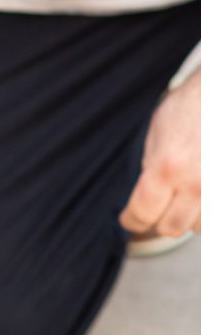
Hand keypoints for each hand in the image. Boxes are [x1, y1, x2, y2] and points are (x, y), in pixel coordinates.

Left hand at [120, 69, 200, 239]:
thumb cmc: (192, 107)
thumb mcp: (157, 134)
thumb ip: (151, 168)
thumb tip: (147, 195)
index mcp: (167, 168)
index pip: (143, 213)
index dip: (132, 221)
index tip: (131, 221)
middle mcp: (196, 184)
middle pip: (172, 227)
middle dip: (160, 220)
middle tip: (157, 210)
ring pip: (200, 226)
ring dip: (190, 216)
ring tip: (185, 196)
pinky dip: (206, 210)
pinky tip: (201, 197)